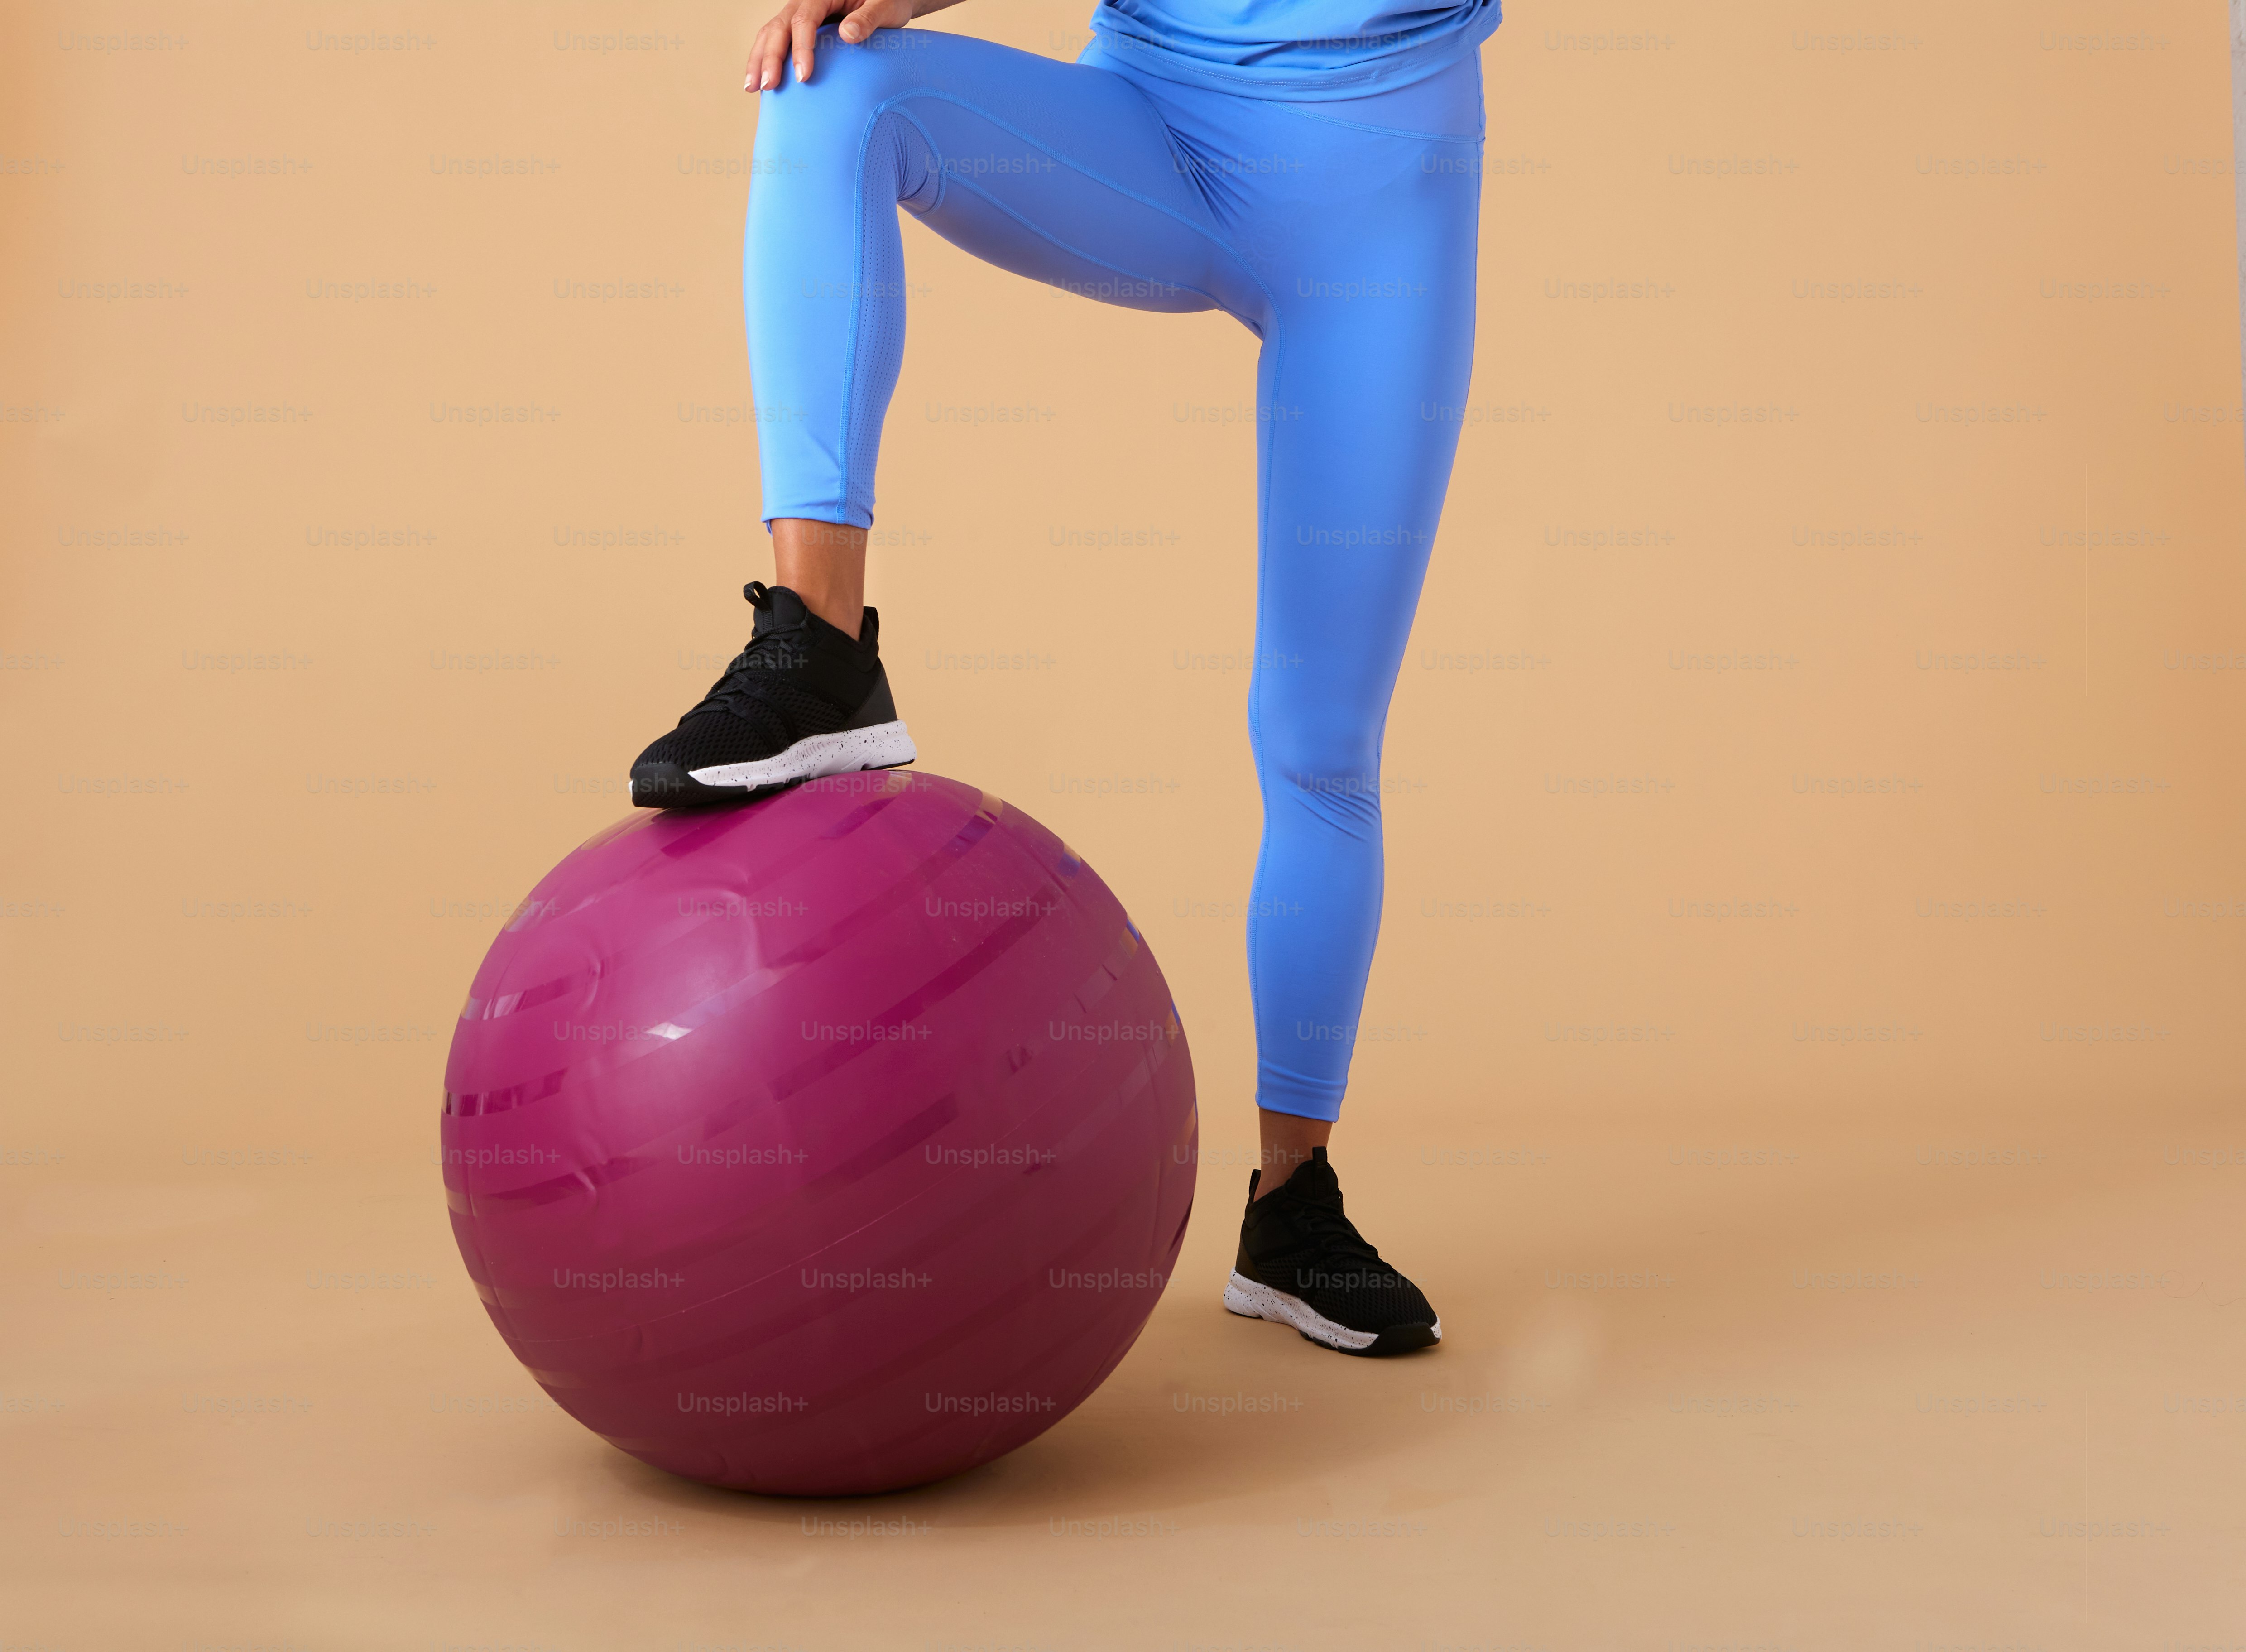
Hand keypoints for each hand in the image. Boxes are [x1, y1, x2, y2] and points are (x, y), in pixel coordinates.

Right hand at [747, 0, 917, 90]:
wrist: (886, 1)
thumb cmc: (888, 2)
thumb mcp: (885, 6)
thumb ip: (868, 18)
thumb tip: (847, 34)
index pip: (804, 21)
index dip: (801, 49)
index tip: (803, 77)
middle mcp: (805, 2)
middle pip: (779, 28)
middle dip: (770, 57)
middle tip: (769, 87)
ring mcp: (799, 14)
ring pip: (771, 33)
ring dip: (759, 60)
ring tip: (752, 88)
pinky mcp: (799, 27)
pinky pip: (776, 40)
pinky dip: (765, 59)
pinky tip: (760, 82)